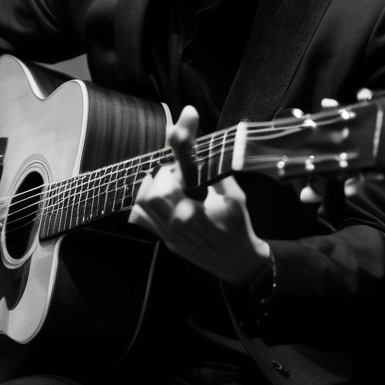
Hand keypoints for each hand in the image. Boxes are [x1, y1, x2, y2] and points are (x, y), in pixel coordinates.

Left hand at [128, 106, 269, 283]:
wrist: (242, 265)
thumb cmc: (240, 227)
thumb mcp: (234, 195)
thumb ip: (215, 169)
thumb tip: (205, 142)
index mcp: (196, 212)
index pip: (179, 170)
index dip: (182, 141)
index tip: (183, 119)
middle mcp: (177, 224)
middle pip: (151, 189)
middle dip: (162, 175)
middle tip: (178, 174)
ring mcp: (169, 235)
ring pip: (142, 204)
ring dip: (152, 187)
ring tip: (171, 185)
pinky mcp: (166, 242)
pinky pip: (142, 219)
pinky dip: (146, 204)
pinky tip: (163, 200)